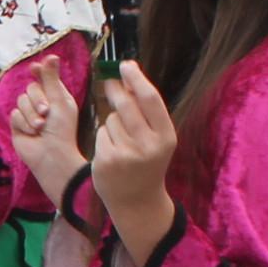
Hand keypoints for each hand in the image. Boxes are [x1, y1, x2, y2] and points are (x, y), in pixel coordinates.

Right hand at [9, 65, 85, 194]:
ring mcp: (28, 114)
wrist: (50, 155)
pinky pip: (14, 115)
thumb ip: (51, 79)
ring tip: (40, 128)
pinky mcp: (18, 125)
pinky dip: (23, 124)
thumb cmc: (61, 130)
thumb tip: (51, 56)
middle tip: (46, 113)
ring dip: (31, 115)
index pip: (43, 77)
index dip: (39, 72)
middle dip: (37, 100)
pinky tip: (32, 134)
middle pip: (30, 88)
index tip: (36, 69)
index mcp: (55, 95)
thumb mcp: (59, 101)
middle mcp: (41, 102)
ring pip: (20, 101)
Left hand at [90, 63, 178, 214]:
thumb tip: (129, 78)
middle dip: (116, 90)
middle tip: (110, 84)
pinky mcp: (106, 162)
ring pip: (111, 120)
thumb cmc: (147, 163)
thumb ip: (146, 112)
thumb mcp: (156, 139)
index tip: (126, 65)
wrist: (137, 201)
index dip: (136, 78)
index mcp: (166, 137)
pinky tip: (111, 152)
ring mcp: (126, 155)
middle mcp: (148, 146)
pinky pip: (101, 134)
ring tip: (121, 142)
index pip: (150, 99)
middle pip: (126, 105)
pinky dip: (104, 138)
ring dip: (112, 123)